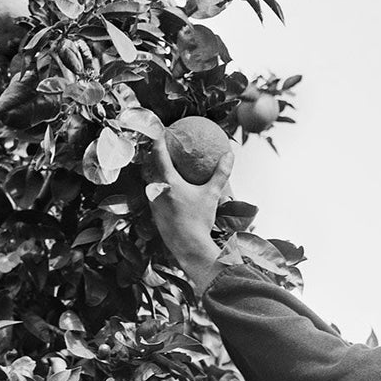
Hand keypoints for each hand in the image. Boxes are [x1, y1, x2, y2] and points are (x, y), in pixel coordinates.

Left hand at [142, 136, 234, 264]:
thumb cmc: (199, 219)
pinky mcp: (154, 215)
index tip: (162, 133)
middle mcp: (156, 190)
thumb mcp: (211, 194)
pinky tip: (171, 196)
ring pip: (151, 184)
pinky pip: (155, 198)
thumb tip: (230, 154)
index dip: (159, 141)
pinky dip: (161, 192)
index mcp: (168, 181)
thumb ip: (220, 173)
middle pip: (150, 167)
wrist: (188, 247)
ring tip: (166, 173)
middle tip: (163, 151)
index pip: (159, 154)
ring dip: (157, 176)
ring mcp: (153, 203)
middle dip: (155, 158)